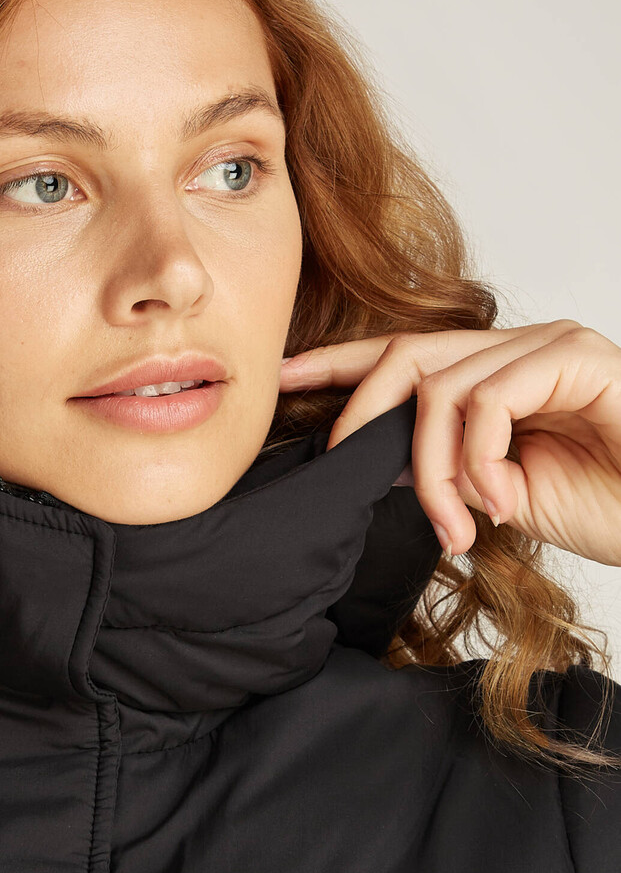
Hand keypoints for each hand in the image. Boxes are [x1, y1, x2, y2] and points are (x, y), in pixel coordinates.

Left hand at [279, 319, 620, 565]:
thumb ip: (437, 467)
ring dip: (432, 470)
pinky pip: (490, 398)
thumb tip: (371, 459)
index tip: (283, 379)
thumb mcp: (492, 493)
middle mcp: (520, 348)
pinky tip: (500, 505)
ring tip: (455, 526)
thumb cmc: (601, 507)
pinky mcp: (578, 358)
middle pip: (406, 356)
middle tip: (342, 470)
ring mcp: (551, 347)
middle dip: (360, 414)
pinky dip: (479, 460)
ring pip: (441, 389)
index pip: (403, 355)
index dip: (340, 363)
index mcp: (496, 373)